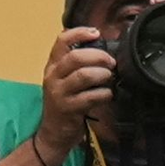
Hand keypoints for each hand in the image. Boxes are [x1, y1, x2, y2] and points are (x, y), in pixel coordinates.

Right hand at [36, 27, 115, 164]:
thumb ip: (79, 61)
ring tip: (108, 79)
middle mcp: (53, 77)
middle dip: (99, 56)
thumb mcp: (66, 78)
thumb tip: (104, 45)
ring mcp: (59, 94)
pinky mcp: (67, 109)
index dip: (79, 33)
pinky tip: (107, 95)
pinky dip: (105, 94)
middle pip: (76, 57)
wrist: (54, 132)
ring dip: (103, 75)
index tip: (96, 33)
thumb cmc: (67, 99)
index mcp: (53, 65)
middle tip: (111, 63)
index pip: (61, 41)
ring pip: (84, 75)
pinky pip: (91, 96)